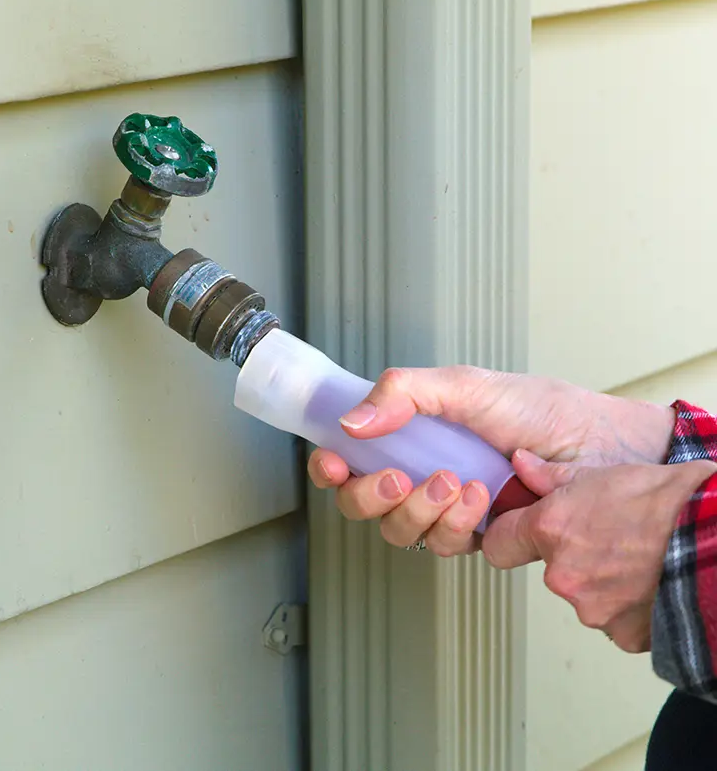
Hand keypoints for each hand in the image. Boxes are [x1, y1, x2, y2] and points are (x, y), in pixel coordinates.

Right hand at [307, 366, 676, 555]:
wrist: (601, 446)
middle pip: (363, 504)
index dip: (329, 467)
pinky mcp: (481, 538)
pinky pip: (445, 545)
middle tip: (399, 477)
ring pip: (400, 531)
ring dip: (419, 510)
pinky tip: (480, 499)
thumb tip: (351, 422)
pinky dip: (456, 523)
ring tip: (454, 482)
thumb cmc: (542, 411)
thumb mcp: (465, 386)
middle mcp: (423, 474)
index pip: (350, 458)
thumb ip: (403, 393)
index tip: (331, 461)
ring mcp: (450, 509)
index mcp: (412, 436)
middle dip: (371, 495)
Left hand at [483, 451, 713, 651]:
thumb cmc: (668, 503)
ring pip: (587, 596)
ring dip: (605, 583)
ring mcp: (594, 609)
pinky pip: (618, 621)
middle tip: (611, 538)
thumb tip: (520, 463)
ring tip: (641, 558)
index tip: (521, 534)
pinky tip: (654, 582)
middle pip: (552, 570)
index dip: (509, 537)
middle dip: (574, 557)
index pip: (498, 544)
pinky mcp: (625, 634)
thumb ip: (551, 476)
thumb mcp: (603, 474)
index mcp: (549, 531)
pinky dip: (632, 607)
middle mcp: (563, 575)